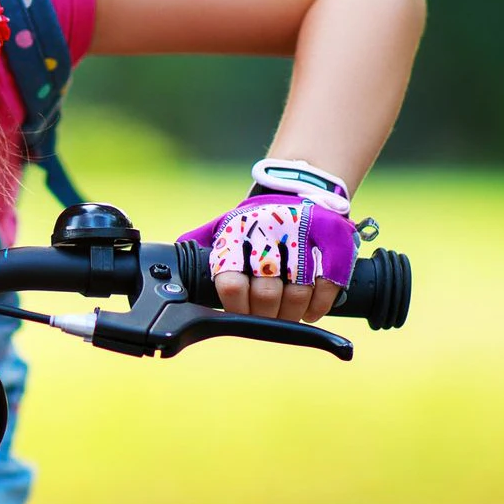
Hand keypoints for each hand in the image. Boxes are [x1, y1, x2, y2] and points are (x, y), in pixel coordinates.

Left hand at [181, 193, 357, 324]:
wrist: (302, 191)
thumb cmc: (255, 221)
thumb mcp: (223, 227)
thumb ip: (199, 248)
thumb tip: (168, 270)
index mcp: (238, 233)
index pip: (230, 283)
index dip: (236, 305)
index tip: (241, 309)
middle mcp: (270, 233)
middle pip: (266, 295)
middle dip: (266, 313)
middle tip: (266, 312)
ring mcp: (305, 237)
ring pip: (298, 296)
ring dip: (292, 313)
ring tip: (287, 310)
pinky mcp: (335, 243)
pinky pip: (328, 288)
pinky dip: (318, 306)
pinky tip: (309, 308)